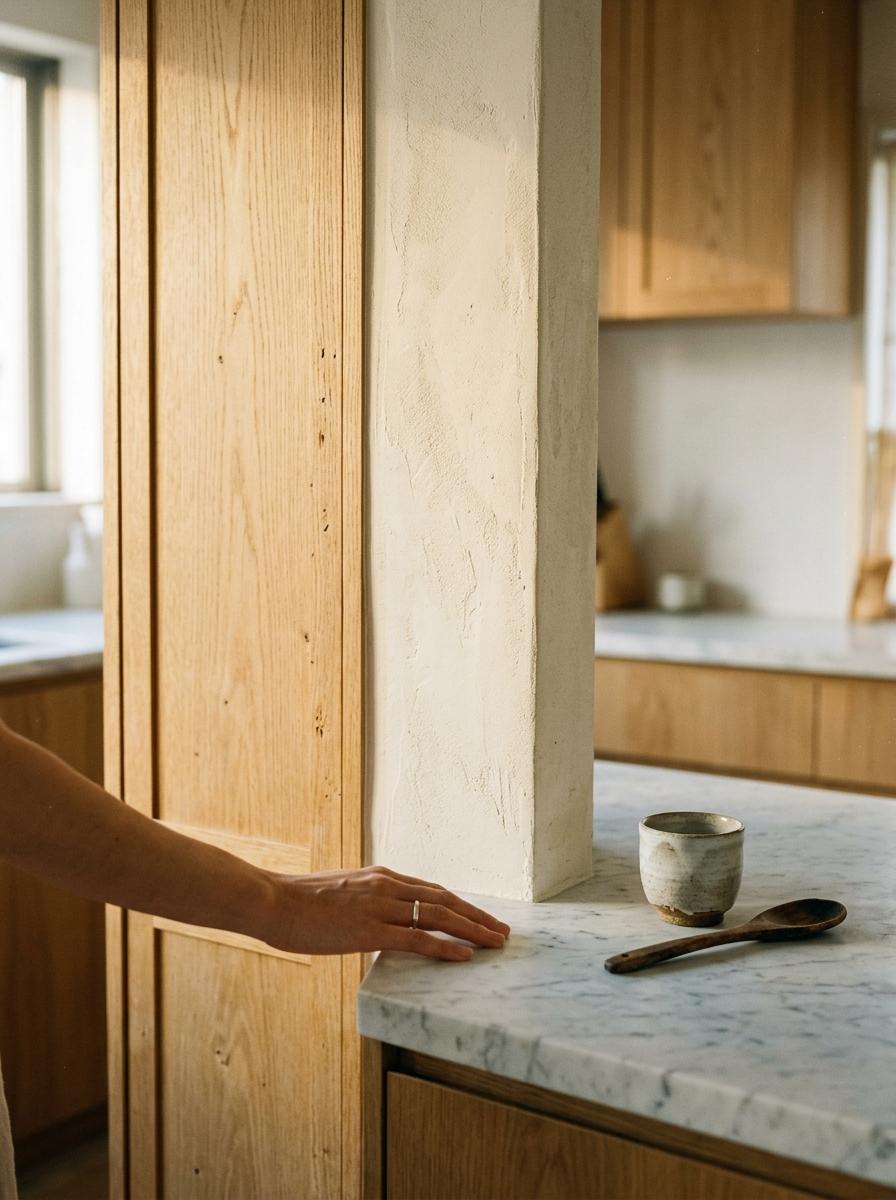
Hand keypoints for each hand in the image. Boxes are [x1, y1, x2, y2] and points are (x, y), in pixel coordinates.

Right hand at [258, 865, 510, 960]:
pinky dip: (444, 946)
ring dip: (472, 929)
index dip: (461, 903)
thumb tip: (378, 921)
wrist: (271, 900)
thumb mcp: (339, 894)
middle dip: (477, 915)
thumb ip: (364, 903)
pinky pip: (416, 939)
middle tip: (502, 931)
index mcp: (380, 876)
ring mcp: (379, 906)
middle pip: (444, 899)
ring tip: (496, 942)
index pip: (432, 889)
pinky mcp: (368, 929)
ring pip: (438, 915)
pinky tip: (465, 956)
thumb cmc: (298, 902)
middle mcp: (386, 885)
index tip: (481, 916)